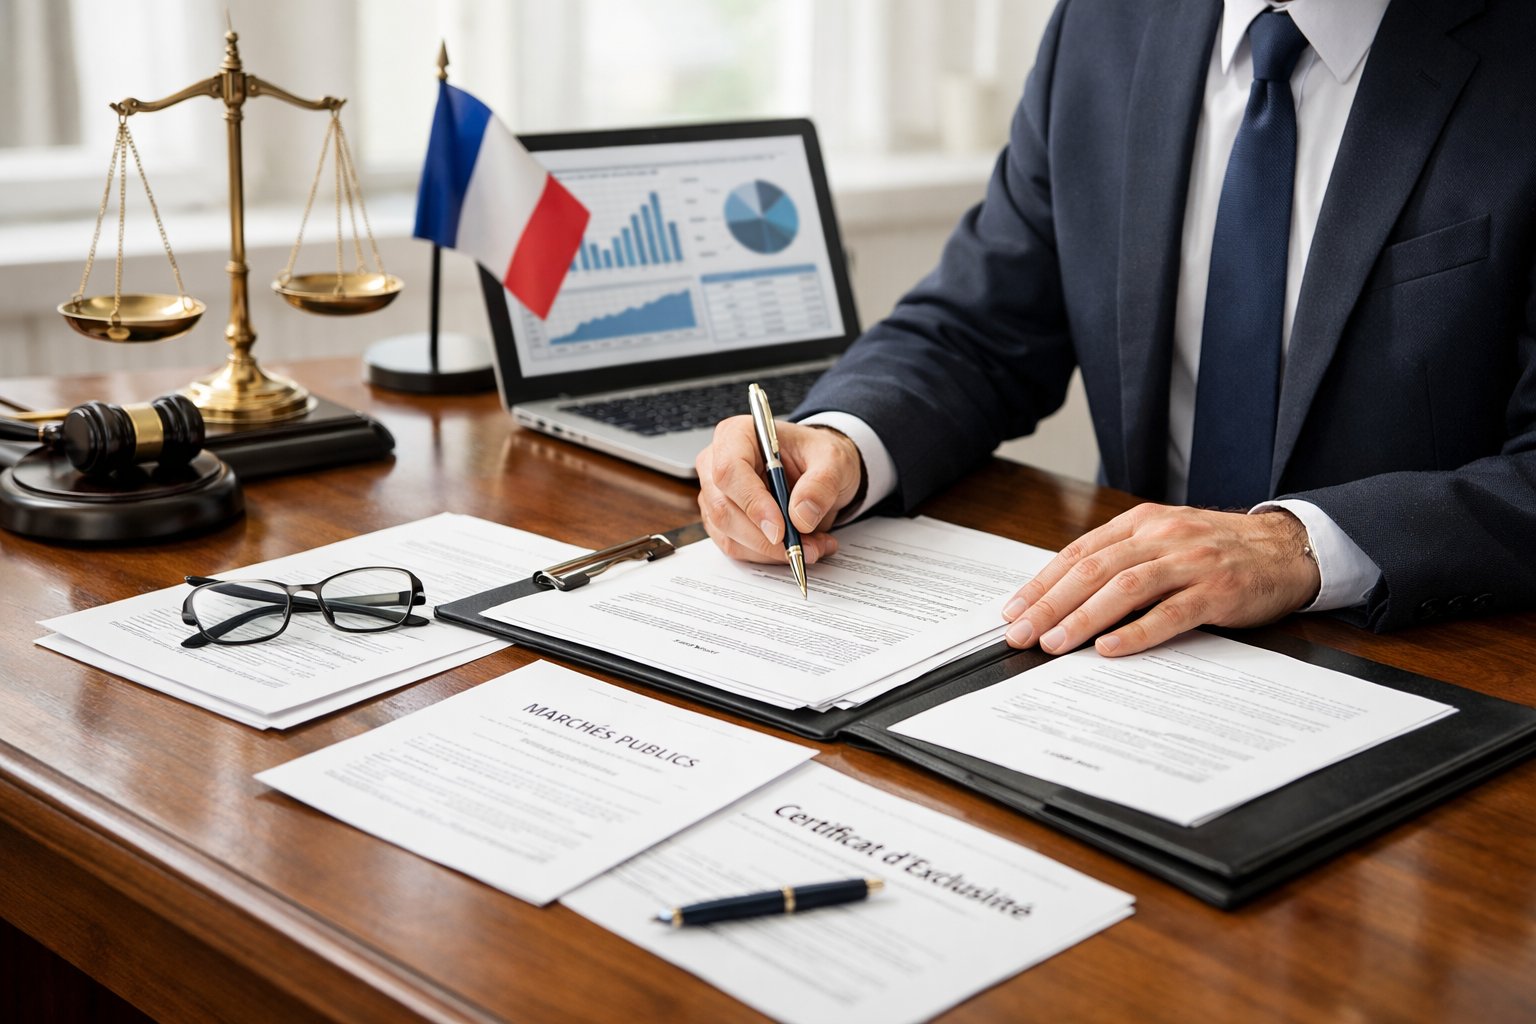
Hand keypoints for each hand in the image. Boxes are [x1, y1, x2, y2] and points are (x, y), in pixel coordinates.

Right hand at [696, 417, 864, 564]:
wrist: (818, 470)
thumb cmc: (817, 456)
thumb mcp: (833, 460)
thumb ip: (821, 484)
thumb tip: (801, 516)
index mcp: (737, 435)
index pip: (730, 470)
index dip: (752, 503)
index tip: (780, 529)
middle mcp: (716, 463)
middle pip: (723, 508)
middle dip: (765, 537)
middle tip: (805, 546)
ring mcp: (716, 495)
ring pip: (729, 534)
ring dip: (771, 550)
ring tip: (812, 546)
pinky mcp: (722, 521)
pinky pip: (737, 548)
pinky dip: (768, 555)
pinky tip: (798, 546)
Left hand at [1001, 504, 1321, 656]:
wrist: (1286, 547)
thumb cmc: (1217, 549)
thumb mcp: (1163, 540)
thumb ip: (1121, 560)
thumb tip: (1062, 596)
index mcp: (1141, 523)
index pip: (1079, 553)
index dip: (1042, 583)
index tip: (1013, 611)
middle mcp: (1162, 536)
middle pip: (1093, 570)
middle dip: (1050, 604)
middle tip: (1021, 634)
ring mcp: (1191, 562)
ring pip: (1124, 588)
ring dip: (1083, 618)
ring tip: (1054, 643)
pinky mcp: (1218, 590)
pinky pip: (1170, 613)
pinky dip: (1136, 632)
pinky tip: (1109, 648)